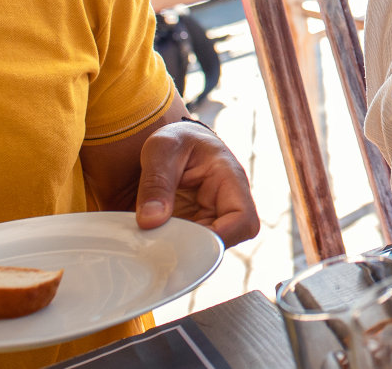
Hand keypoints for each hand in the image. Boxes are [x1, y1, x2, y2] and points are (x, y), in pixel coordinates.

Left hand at [135, 120, 259, 247]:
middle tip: (158, 245)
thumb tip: (151, 221)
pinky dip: (167, 249)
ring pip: (203, 250)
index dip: (222, 237)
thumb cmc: (175, 141)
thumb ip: (156, 182)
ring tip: (149, 241)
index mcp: (230, 181)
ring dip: (177, 251)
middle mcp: (225, 206)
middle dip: (191, 249)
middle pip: (223, 243)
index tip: (187, 241)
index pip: (243, 220)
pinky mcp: (193, 229)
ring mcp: (209, 220)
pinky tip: (147, 241)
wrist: (172, 144)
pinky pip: (186, 248)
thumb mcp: (162, 149)